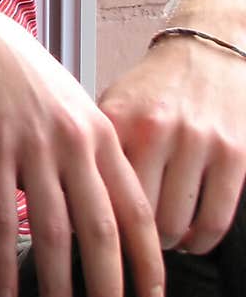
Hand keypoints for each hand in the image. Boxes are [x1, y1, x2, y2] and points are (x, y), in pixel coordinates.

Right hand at [0, 0, 165, 296]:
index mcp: (97, 131)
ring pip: (55, 233)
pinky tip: (7, 296)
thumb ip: (84, 148)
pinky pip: (2, 219)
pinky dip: (6, 264)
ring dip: (59, 289)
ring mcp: (32, 144)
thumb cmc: (10, 71)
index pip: (136, 209)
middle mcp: (73, 141)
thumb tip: (96, 202)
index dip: (147, 262)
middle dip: (109, 291)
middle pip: (102, 229)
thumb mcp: (63, 102)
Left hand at [99, 32, 245, 254]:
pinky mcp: (234, 154)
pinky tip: (191, 238)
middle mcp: (156, 129)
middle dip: (130, 240)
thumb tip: (66, 214)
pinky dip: (200, 242)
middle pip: (135, 216)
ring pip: (175, 225)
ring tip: (160, 238)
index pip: (97, 192)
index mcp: (117, 119)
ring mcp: (198, 141)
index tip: (90, 243)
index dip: (91, 226)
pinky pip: (215, 221)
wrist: (205, 52)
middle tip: (129, 244)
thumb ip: (94, 153)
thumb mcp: (113, 107)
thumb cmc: (153, 90)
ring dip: (167, 243)